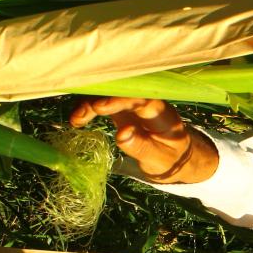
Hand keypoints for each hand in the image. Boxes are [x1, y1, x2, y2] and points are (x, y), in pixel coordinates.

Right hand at [68, 96, 217, 183]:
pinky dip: (91, 109)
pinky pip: (106, 103)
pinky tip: (78, 120)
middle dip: (99, 99)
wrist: (177, 156)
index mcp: (162, 115)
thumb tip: (121, 133)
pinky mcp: (125, 109)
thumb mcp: (158, 159)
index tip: (99, 107)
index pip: (142, 100)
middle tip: (79, 115)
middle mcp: (148, 103)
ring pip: (111, 96)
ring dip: (91, 104)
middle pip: (122, 93)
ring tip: (75, 120)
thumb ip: (141, 147)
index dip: (120, 100)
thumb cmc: (170, 158)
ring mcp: (135, 104)